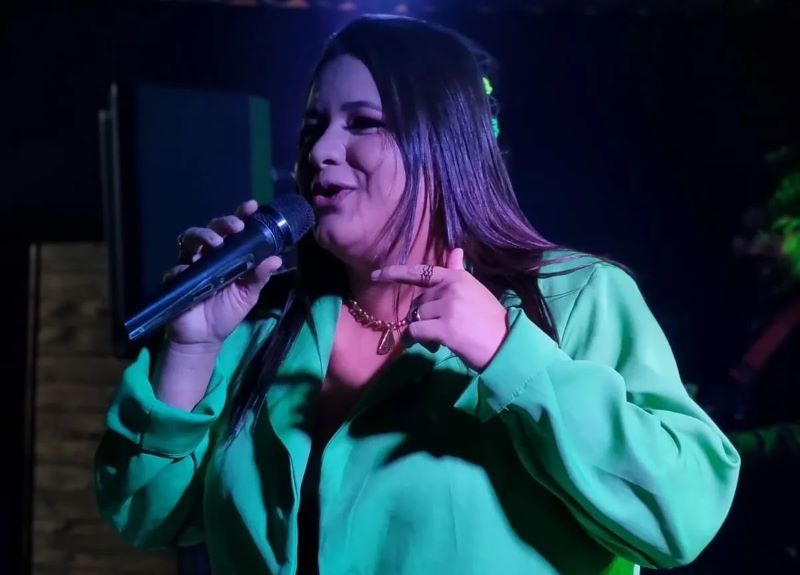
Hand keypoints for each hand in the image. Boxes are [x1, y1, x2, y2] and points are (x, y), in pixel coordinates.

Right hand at [162, 199, 281, 346]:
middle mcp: (209, 255)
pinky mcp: (176, 279)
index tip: (252, 206)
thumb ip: (259, 277)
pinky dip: (183, 268)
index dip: (241, 215)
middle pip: (211, 229)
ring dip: (203, 237)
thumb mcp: (248, 294)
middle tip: (236, 227)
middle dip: (223, 223)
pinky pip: (176, 269)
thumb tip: (276, 259)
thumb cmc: (226, 311)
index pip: (234, 230)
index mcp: (228, 255)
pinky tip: (191, 270)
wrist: (205, 338)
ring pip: (190, 239)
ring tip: (216, 244)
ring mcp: (190, 264)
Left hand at [371, 248, 508, 370]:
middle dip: (424, 317)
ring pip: (416, 317)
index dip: (395, 273)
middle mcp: (450, 287)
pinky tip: (434, 345)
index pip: (421, 271)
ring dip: (424, 331)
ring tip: (442, 339)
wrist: (507, 344)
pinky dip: (419, 340)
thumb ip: (458, 273)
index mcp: (457, 277)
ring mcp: (448, 306)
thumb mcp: (475, 291)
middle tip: (442, 329)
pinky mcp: (445, 327)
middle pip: (418, 302)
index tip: (376, 275)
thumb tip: (455, 250)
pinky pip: (416, 331)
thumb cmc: (491, 320)